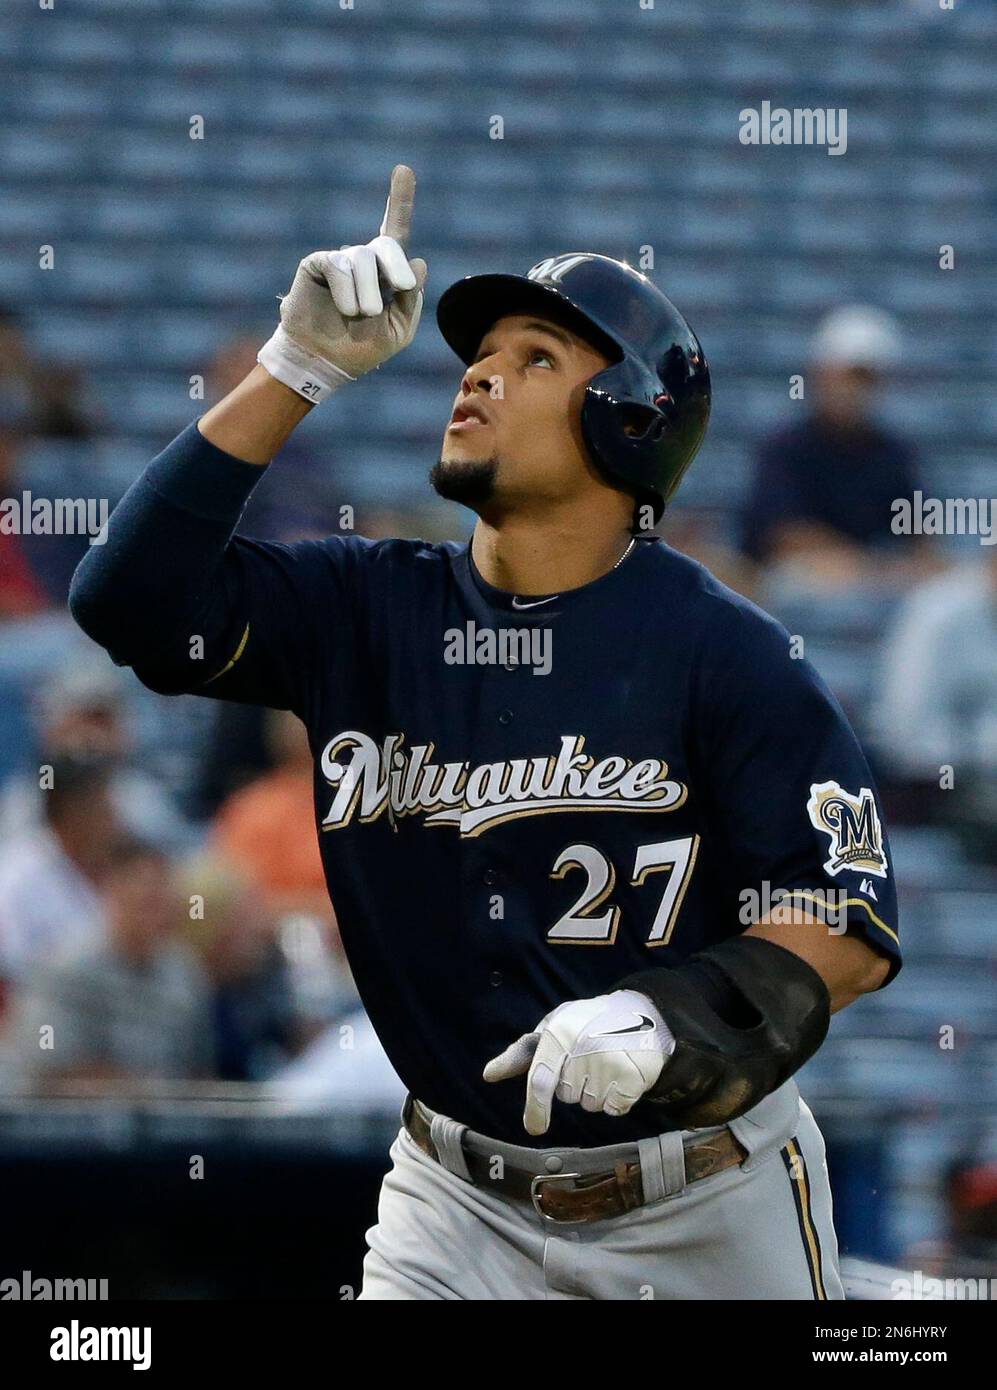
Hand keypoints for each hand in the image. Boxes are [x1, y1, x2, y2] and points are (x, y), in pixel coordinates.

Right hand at [258, 165, 427, 400]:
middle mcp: (363, 261)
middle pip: (388, 244)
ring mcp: (340, 260)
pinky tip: (344, 309)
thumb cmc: (360, 349)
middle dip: (396, 266)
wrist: (323, 363)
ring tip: (360, 315)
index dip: (399, 200)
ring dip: (368, 294)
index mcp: (385, 274)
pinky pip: (340, 266)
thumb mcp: (398, 330)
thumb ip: (411, 299)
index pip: (395, 232)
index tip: (403, 169)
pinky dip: (347, 291)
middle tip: (400, 287)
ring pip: (364, 260)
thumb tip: (419, 261)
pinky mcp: (318, 263)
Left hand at [483, 989, 675, 1135]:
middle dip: (574, 1084)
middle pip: (566, 1095)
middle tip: (589, 1058)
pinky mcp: (633, 1077)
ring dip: (596, 1092)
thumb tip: (489, 1074)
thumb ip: (522, 1053)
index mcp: (560, 1032)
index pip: (541, 1078)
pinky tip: (622, 1074)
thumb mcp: (555, 1026)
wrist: (643, 1013)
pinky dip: (617, 1099)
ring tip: (608, 1063)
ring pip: (590, 1104)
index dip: (536, 1107)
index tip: (535, 1128)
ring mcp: (610, 1062)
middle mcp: (584, 1046)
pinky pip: (614, 1108)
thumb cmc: (588, 1023)